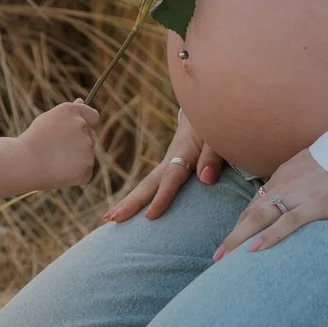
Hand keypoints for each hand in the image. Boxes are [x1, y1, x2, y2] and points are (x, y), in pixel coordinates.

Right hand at [19, 101, 98, 189]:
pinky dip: (75, 175)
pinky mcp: (87, 166)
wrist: (24, 163)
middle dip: (77, 145)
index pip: (93, 117)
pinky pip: (85, 171)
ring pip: (87, 156)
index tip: (77, 135)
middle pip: (89, 138)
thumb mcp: (47, 120)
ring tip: (53, 162)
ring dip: (75, 160)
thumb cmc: (32, 141)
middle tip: (55, 151)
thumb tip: (80, 101)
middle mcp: (82, 126)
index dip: (87, 125)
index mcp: (72, 111)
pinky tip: (58, 173)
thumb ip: (67, 114)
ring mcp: (87, 146)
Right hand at [105, 115, 222, 221]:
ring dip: (128, 202)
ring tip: (109, 219)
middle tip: (113, 219)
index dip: (162, 196)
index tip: (150, 216)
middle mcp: (172, 159)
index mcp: (185, 151)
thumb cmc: (215, 123)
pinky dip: (137, 198)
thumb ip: (214, 155)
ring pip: (146, 185)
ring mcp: (168, 163)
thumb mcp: (218, 135)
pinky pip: (152, 185)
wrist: (206, 107)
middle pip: (149, 183)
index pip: (172, 177)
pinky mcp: (170, 167)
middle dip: (131, 202)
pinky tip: (126, 210)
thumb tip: (206, 180)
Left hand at [212, 149, 327, 256]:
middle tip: (217, 256)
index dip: (243, 222)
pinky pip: (287, 222)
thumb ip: (302, 181)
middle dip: (233, 235)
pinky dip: (269, 236)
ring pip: (261, 217)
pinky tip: (254, 250)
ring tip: (224, 258)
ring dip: (239, 238)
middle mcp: (286, 183)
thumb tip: (297, 198)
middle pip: (252, 212)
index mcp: (285, 174)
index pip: (258, 202)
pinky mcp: (316, 204)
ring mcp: (299, 194)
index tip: (233, 239)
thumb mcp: (315, 166)